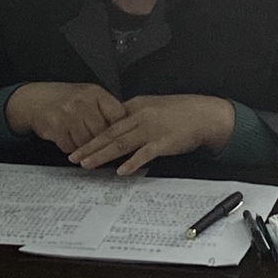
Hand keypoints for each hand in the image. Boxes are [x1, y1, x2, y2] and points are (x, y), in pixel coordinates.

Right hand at [5, 82, 125, 154]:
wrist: (36, 99)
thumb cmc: (67, 100)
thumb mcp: (88, 96)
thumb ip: (105, 109)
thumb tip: (126, 129)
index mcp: (95, 93)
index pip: (118, 114)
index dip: (122, 129)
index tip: (124, 138)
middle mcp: (83, 101)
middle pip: (103, 132)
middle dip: (102, 142)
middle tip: (103, 148)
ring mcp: (69, 114)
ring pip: (87, 142)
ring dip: (85, 147)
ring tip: (82, 143)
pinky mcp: (56, 127)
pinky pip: (71, 147)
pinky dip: (71, 148)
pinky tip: (68, 139)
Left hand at [68, 94, 234, 174]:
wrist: (204, 114)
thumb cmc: (179, 112)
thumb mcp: (152, 106)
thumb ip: (134, 115)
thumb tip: (116, 126)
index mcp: (135, 107)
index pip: (108, 122)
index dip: (91, 133)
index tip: (77, 144)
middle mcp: (140, 116)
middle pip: (109, 133)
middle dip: (89, 146)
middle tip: (73, 157)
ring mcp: (151, 129)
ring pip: (121, 143)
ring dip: (102, 155)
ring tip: (87, 164)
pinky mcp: (164, 142)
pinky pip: (144, 154)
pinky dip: (132, 162)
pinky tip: (120, 171)